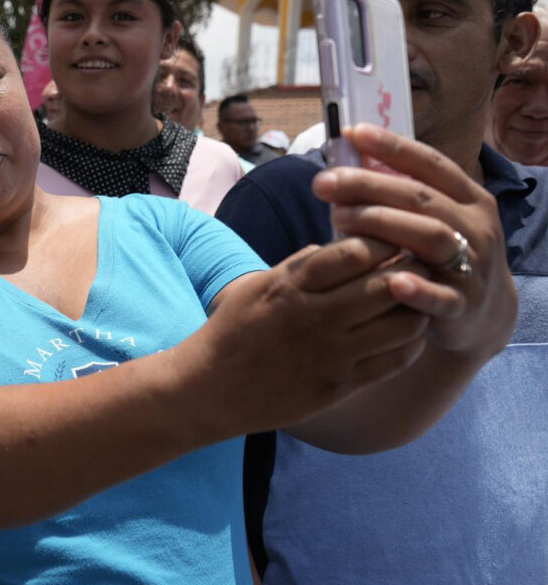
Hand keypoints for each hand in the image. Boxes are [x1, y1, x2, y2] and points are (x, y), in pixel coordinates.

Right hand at [196, 236, 431, 433]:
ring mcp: (330, 355)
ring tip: (416, 303)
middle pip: (388, 285)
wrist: (211, 389)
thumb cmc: (233, 331)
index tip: (393, 240)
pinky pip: (394, 362)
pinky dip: (411, 345)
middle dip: (412, 272)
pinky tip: (407, 336)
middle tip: (419, 268)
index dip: (385, 241)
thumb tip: (337, 246)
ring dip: (418, 310)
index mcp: (292, 286)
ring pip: (402, 325)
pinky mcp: (338, 387)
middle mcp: (314, 317)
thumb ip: (298, 266)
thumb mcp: (256, 286)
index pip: (356, 252)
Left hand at [313, 124, 515, 357]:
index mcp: (468, 198)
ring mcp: (473, 266)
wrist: (481, 314)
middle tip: (323, 183)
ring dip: (383, 224)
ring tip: (338, 218)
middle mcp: (475, 227)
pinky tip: (393, 282)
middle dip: (369, 186)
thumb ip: (400, 192)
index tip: (353, 133)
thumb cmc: (440, 255)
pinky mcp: (463, 305)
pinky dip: (419, 289)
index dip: (393, 147)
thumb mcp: (431, 219)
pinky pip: (441, 296)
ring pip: (431, 237)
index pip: (431, 164)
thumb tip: (350, 155)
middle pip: (420, 198)